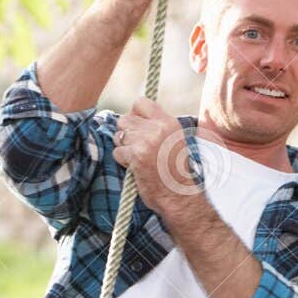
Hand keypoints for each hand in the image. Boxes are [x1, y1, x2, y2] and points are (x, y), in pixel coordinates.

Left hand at [111, 96, 198, 216]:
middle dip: (126, 133)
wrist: (180, 195)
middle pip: (124, 119)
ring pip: (118, 136)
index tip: (137, 126)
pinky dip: (123, 161)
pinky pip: (117, 152)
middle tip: (136, 146)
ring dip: (124, 147)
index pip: (140, 102)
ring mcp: (146, 142)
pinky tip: (135, 167)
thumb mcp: (174, 139)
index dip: (134, 114)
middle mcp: (158, 128)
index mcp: (168, 122)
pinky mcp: (136, 156)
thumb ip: (157, 125)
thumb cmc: (177, 170)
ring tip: (137, 157)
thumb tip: (133, 115)